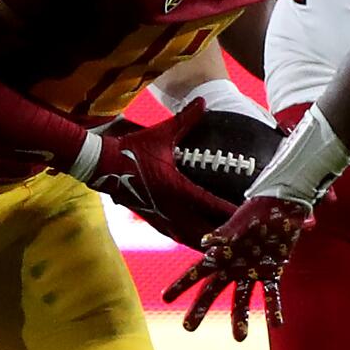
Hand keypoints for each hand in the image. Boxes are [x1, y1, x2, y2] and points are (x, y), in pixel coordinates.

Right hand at [83, 103, 233, 248]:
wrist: (101, 165)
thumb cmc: (132, 148)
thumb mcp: (161, 133)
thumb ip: (185, 119)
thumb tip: (203, 100)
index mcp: (176, 186)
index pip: (210, 203)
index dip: (230, 213)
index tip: (248, 219)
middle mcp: (170, 206)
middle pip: (203, 229)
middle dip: (223, 235)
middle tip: (243, 241)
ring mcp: (160, 215)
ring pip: (189, 236)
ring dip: (206, 242)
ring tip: (225, 250)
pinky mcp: (151, 219)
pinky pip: (175, 234)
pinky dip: (188, 239)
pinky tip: (197, 244)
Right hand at [163, 195, 313, 339]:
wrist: (283, 204)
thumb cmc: (259, 209)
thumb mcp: (243, 221)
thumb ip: (227, 235)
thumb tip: (206, 244)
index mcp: (222, 253)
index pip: (197, 271)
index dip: (182, 284)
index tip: (165, 298)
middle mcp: (233, 266)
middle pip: (213, 291)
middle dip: (199, 309)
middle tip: (188, 328)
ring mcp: (252, 272)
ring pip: (242, 299)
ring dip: (239, 318)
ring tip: (239, 339)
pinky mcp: (272, 273)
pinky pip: (271, 294)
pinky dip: (274, 309)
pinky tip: (277, 325)